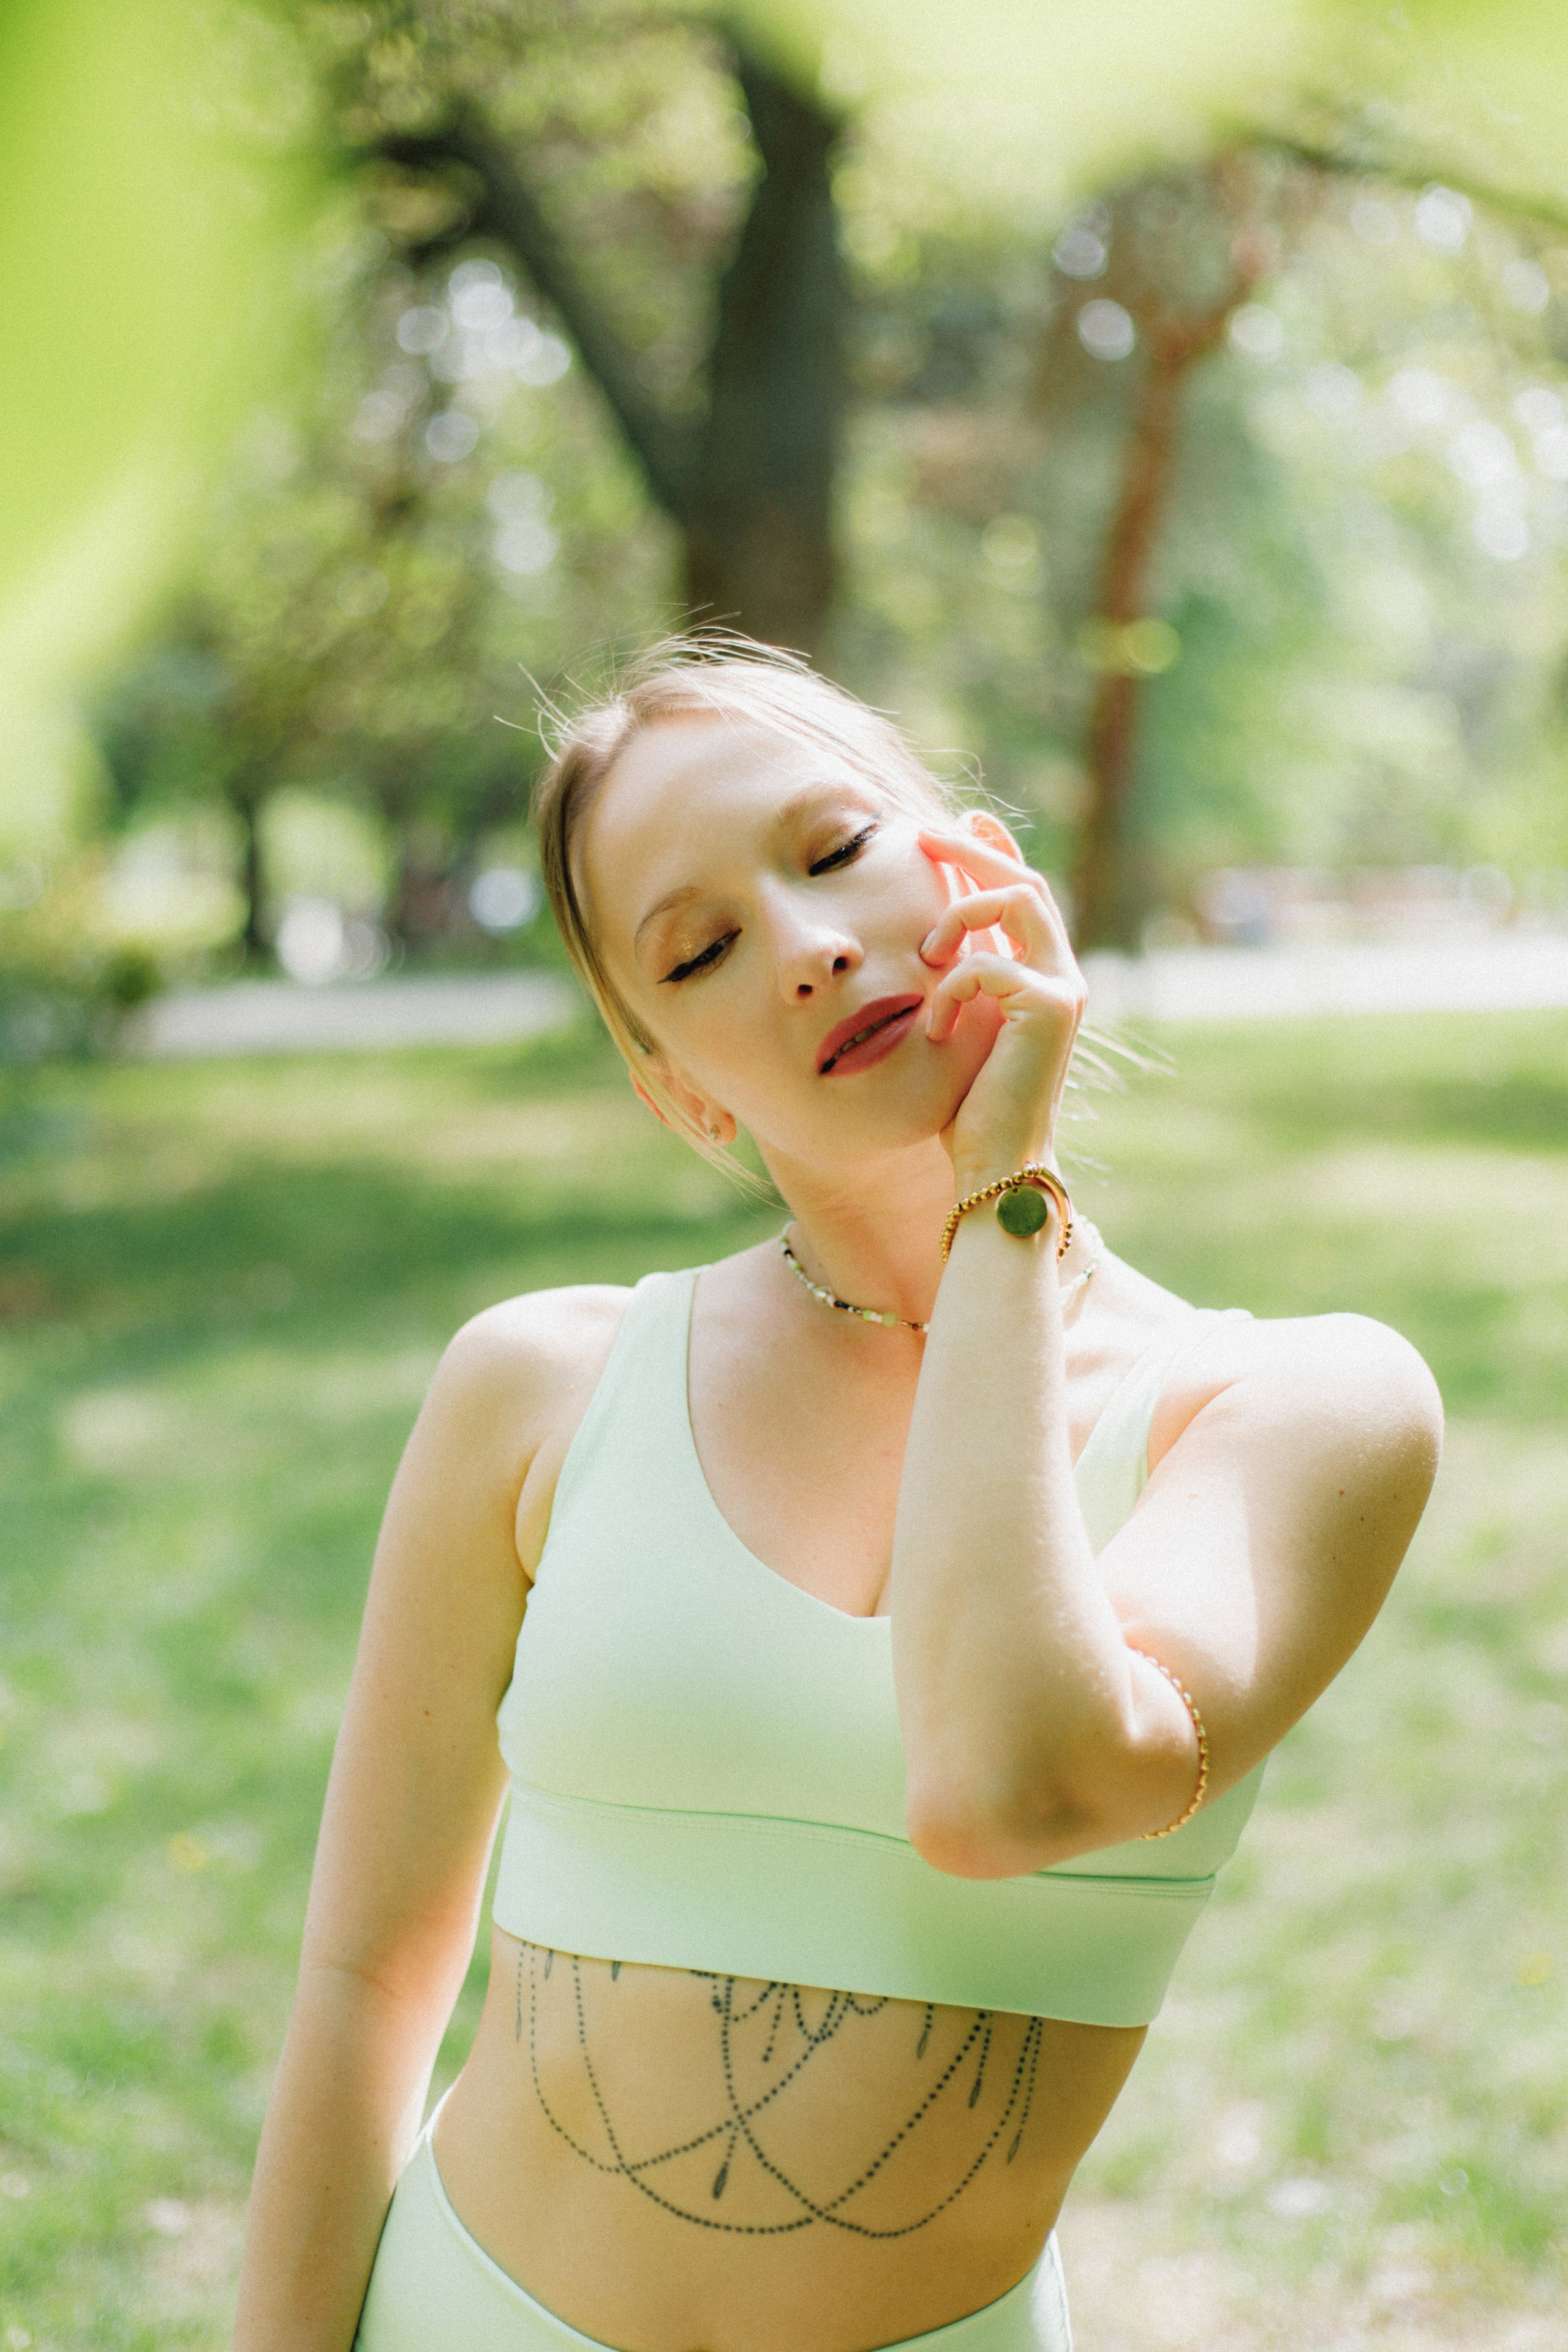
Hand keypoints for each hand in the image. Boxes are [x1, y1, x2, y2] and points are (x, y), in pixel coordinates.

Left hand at [916, 823, 1086, 1190]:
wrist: (997, 1164)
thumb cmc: (967, 1110)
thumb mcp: (956, 1028)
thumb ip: (956, 984)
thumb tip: (924, 945)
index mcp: (1040, 977)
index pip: (1023, 894)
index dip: (993, 851)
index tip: (958, 820)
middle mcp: (1061, 976)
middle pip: (1023, 881)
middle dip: (972, 851)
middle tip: (922, 833)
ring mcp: (1062, 989)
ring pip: (1018, 901)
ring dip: (960, 915)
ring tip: (926, 956)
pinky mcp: (1050, 1008)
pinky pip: (989, 965)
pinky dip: (951, 989)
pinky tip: (936, 1028)